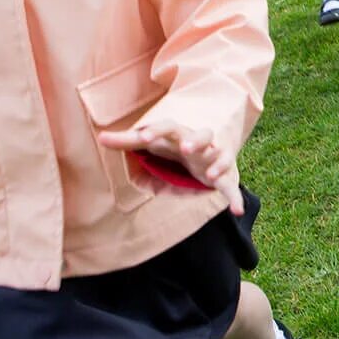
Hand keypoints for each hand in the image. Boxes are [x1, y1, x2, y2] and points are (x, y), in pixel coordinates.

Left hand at [97, 121, 246, 214]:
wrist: (206, 157)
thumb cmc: (173, 153)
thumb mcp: (150, 150)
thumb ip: (127, 144)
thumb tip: (102, 139)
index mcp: (178, 136)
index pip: (168, 128)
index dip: (157, 131)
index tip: (143, 137)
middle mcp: (198, 144)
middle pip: (200, 134)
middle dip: (195, 140)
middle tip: (186, 148)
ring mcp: (213, 158)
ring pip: (220, 153)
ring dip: (217, 161)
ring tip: (210, 174)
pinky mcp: (225, 175)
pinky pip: (231, 185)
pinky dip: (235, 197)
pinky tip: (236, 210)